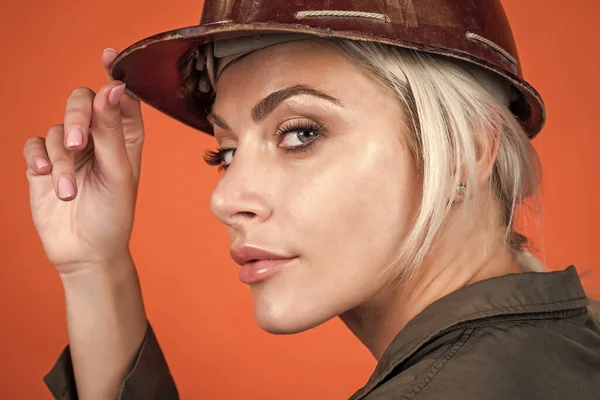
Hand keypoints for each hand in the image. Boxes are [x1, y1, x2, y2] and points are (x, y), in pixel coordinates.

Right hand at [24, 48, 144, 274]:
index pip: (121, 97)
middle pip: (82, 101)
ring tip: (68, 191)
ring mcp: (69, 150)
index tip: (109, 56)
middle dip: (77, 117)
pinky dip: (38, 157)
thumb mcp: (119, 173)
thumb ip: (113, 131)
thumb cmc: (113, 215)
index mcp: (126, 137)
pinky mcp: (44, 163)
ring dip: (60, 161)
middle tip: (77, 143)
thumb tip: (113, 87)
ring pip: (57, 129)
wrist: (86, 252)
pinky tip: (43, 175)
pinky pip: (34, 144)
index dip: (116, 75)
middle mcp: (98, 138)